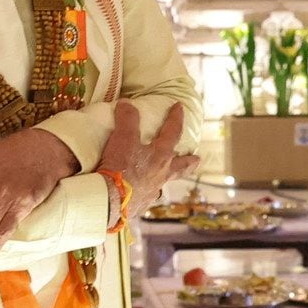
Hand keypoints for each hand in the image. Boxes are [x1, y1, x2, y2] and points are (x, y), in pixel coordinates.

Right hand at [98, 102, 199, 219]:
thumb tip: (127, 104)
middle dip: (190, 161)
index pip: (173, 132)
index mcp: (161, 155)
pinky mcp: (140, 204)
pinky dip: (145, 191)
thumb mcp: (123, 138)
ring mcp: (152, 191)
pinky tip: (140, 192)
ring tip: (165, 178)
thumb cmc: (120, 167)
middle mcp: (162, 174)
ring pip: (165, 183)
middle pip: (181, 166)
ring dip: (167, 178)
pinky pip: (146, 196)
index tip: (180, 108)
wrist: (110, 201)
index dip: (176, 118)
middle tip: (198, 159)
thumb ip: (127, 119)